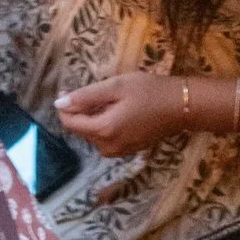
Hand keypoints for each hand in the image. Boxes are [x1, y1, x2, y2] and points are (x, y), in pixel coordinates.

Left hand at [55, 71, 186, 157]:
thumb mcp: (115, 87)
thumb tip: (59, 103)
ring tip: (107, 100)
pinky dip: (104, 126)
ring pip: (93, 135)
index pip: (70, 123)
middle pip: (80, 130)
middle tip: (92, 90)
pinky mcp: (126, 151)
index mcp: (103, 130)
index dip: (64, 106)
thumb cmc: (149, 91)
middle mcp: (107, 147)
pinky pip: (106, 139)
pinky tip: (116, 112)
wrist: (180, 107)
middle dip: (79, 112)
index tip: (68, 89)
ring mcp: (117, 152)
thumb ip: (86, 96)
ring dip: (92, 119)